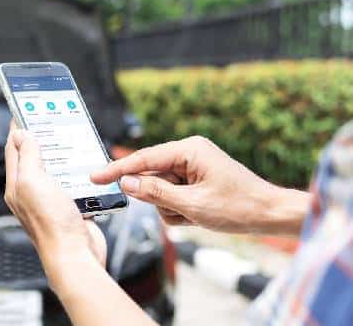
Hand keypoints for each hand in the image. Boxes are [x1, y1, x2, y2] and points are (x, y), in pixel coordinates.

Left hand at [4, 122, 106, 284]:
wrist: (75, 255)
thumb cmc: (52, 224)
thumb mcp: (33, 181)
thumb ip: (27, 157)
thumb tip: (21, 134)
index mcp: (17, 185)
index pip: (13, 150)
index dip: (18, 129)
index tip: (23, 111)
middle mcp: (32, 193)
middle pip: (34, 158)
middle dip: (41, 139)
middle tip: (49, 121)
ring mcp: (51, 200)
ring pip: (55, 170)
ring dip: (62, 155)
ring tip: (68, 139)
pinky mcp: (70, 206)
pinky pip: (73, 183)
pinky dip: (78, 172)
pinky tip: (85, 165)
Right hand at [91, 136, 309, 234]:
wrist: (270, 215)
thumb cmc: (239, 206)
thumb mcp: (193, 204)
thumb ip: (155, 193)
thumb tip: (126, 183)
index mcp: (189, 150)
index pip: (143, 159)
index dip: (117, 170)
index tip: (95, 176)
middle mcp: (188, 153)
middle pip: (151, 177)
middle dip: (160, 199)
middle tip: (182, 211)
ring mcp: (192, 167)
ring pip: (160, 190)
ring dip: (172, 209)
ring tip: (196, 215)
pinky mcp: (194, 180)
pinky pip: (172, 196)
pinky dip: (180, 210)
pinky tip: (198, 215)